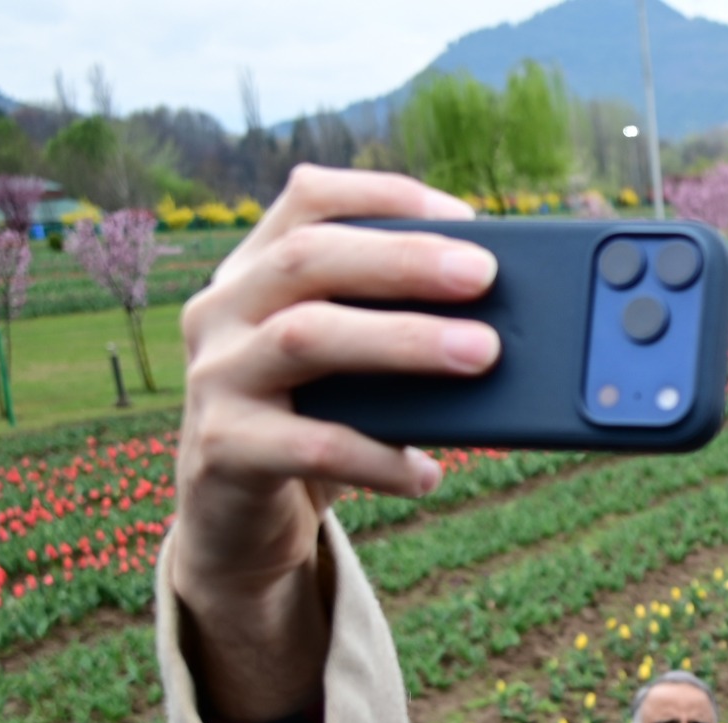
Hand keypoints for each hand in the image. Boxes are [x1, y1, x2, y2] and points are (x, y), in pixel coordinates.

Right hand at [170, 166, 497, 720]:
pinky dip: (380, 457)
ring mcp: (215, 377)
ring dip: (403, 341)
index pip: (308, 199)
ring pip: (304, 337)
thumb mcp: (350, 366)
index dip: (385, 195)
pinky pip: (311, 444)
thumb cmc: (314, 423)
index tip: (464, 215)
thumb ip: (397, 329)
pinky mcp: (224, 449)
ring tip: (483, 354)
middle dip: (404, 261)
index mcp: (254, 270)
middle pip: (309, 258)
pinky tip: (428, 473)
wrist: (239, 522)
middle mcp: (222, 310)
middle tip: (485, 274)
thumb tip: (511, 323)